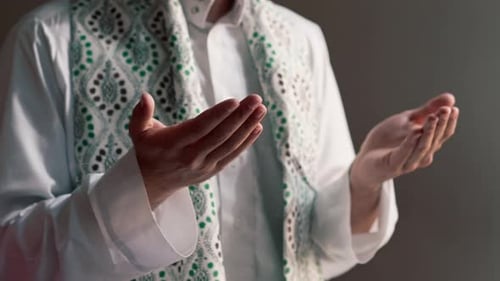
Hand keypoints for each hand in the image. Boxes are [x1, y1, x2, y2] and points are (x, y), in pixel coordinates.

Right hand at [129, 93, 266, 208]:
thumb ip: (141, 114)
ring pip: (229, 145)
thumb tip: (145, 96)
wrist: (152, 183)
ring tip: (261, 109)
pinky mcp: (212, 170)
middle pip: (219, 135)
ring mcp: (203, 165)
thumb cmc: (147, 150)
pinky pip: (232, 155)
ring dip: (247, 127)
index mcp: (173, 144)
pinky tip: (257, 126)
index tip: (235, 101)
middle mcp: (190, 157)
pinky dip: (246, 142)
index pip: (199, 128)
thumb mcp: (138, 132)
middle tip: (256, 99)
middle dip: (240, 116)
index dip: (218, 115)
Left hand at [351, 93, 458, 193]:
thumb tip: (451, 97)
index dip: (449, 122)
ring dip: (429, 132)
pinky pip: (403, 155)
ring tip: (433, 117)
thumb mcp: (407, 120)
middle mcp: (420, 156)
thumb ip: (427, 110)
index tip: (454, 108)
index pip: (443, 134)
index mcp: (426, 145)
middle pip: (435, 140)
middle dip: (441, 124)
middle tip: (446, 110)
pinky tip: (415, 132)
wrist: (365, 159)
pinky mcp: (392, 166)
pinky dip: (410, 144)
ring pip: (422, 148)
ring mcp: (407, 163)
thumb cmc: (387, 140)